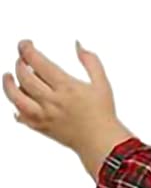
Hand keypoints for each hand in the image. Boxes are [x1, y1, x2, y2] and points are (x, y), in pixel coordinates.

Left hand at [3, 39, 118, 153]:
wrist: (101, 142)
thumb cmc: (103, 114)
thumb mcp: (102, 83)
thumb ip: (90, 61)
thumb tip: (78, 45)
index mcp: (66, 87)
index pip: (38, 62)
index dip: (26, 49)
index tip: (25, 44)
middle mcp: (52, 101)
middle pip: (24, 76)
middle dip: (19, 63)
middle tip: (21, 59)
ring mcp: (44, 115)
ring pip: (16, 97)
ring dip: (8, 84)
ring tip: (8, 76)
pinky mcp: (41, 127)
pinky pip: (20, 116)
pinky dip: (15, 106)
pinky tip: (17, 100)